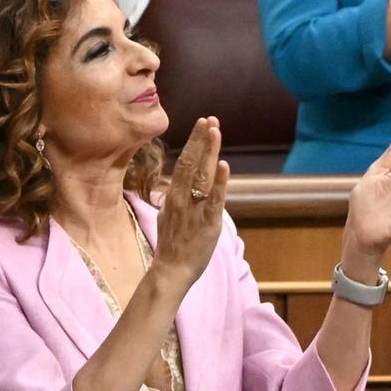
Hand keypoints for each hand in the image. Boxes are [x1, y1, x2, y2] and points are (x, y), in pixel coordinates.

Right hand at [150, 118, 230, 288]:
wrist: (170, 271)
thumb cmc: (171, 245)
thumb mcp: (167, 214)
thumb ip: (175, 197)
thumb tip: (178, 182)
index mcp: (174, 196)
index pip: (184, 162)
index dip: (194, 142)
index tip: (202, 123)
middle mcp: (182, 198)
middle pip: (192, 162)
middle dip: (201, 139)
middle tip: (209, 119)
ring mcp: (194, 210)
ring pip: (202, 175)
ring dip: (209, 151)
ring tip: (215, 131)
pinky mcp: (208, 223)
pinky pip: (214, 200)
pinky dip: (219, 182)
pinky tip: (223, 165)